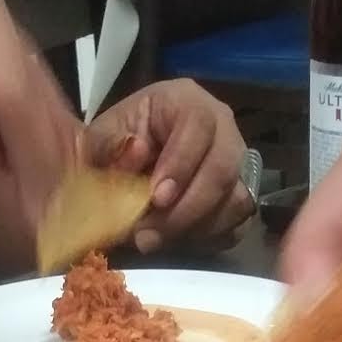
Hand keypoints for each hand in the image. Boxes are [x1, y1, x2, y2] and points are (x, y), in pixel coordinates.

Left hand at [87, 80, 253, 252]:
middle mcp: (222, 128)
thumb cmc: (121, 142)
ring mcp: (237, 164)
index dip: (181, 163)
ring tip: (155, 239)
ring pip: (235, 201)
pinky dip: (207, 239)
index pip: (198, 124)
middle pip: (223, 169)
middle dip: (187, 209)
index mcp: (187, 102)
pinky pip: (238, 224)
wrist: (136, 160)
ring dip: (195, 229)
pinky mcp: (239, 196)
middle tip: (150, 233)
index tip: (157, 198)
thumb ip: (108, 144)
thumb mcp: (103, 136)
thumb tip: (135, 150)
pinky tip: (176, 240)